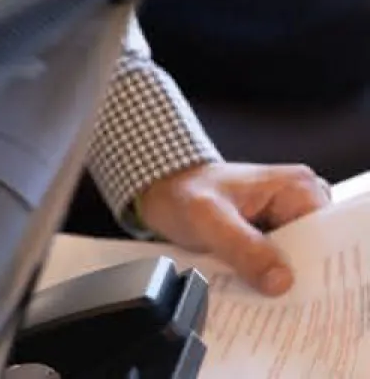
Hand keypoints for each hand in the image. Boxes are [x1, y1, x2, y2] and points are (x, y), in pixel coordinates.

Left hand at [134, 161, 330, 295]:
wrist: (159, 189)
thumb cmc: (181, 192)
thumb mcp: (207, 219)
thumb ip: (244, 247)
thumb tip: (281, 281)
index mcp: (297, 187)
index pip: (326, 237)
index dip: (313, 267)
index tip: (294, 290)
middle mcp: (299, 202)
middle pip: (313, 253)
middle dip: (293, 277)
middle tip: (272, 298)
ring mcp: (286, 220)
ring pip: (294, 263)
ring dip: (277, 281)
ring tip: (256, 293)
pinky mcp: (272, 236)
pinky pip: (277, 265)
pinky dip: (265, 278)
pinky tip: (251, 290)